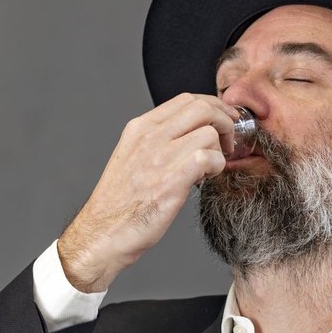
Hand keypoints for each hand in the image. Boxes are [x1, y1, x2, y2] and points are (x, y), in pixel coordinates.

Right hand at [57, 94, 236, 293]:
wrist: (103, 233)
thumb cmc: (119, 203)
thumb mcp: (131, 158)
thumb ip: (156, 140)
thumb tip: (189, 133)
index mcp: (139, 129)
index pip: (186, 99)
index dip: (213, 107)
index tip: (223, 120)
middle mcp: (149, 137)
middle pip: (202, 108)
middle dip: (224, 122)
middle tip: (228, 141)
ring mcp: (159, 158)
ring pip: (209, 133)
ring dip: (219, 151)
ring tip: (211, 168)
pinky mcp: (171, 181)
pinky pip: (208, 158)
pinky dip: (216, 168)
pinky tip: (205, 179)